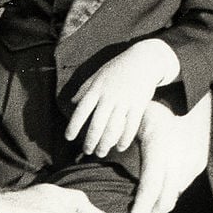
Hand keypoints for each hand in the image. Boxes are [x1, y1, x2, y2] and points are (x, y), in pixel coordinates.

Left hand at [65, 39, 179, 157]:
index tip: (68, 138)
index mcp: (97, 88)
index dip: (74, 125)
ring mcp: (124, 101)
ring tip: (100, 153)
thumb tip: (72, 102)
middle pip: (97, 123)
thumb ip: (85, 89)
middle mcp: (109, 96)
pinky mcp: (138, 104)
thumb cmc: (118, 68)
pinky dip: (124, 139)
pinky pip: (131, 126)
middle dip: (90, 140)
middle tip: (86, 152)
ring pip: (113, 128)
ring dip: (105, 143)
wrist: (144, 60)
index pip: (82, 110)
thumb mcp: (99, 75)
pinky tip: (119, 148)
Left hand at [127, 93, 210, 212]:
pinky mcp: (198, 163)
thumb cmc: (151, 106)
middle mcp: (178, 158)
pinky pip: (180, 187)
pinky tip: (154, 203)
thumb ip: (118, 139)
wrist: (185, 95)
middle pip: (164, 201)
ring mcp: (191, 162)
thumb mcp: (134, 119)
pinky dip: (166, 197)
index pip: (150, 189)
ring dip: (157, 210)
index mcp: (159, 148)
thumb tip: (90, 152)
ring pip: (173, 197)